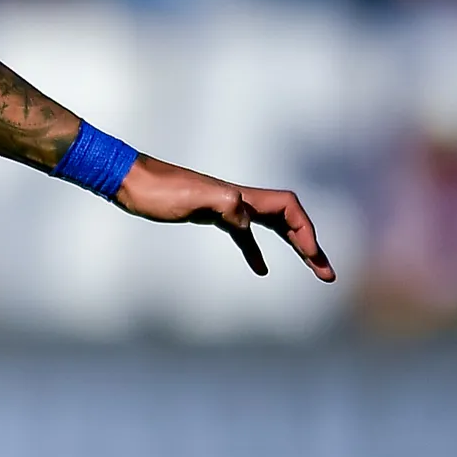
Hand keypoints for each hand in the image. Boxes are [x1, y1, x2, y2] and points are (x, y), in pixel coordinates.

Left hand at [114, 157, 336, 281]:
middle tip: (328, 275)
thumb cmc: (158, 189)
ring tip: (314, 269)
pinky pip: (245, 235)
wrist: (129, 181)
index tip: (312, 256)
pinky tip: (261, 269)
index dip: (305, 231)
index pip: (289, 209)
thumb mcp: (191, 199)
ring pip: (272, 228)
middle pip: (289, 221)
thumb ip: (223, 205)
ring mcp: (226, 208)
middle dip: (311, 246)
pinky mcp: (210, 217)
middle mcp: (240, 200)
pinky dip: (256, 251)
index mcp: (241, 197)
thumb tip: (246, 222)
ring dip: (295, 248)